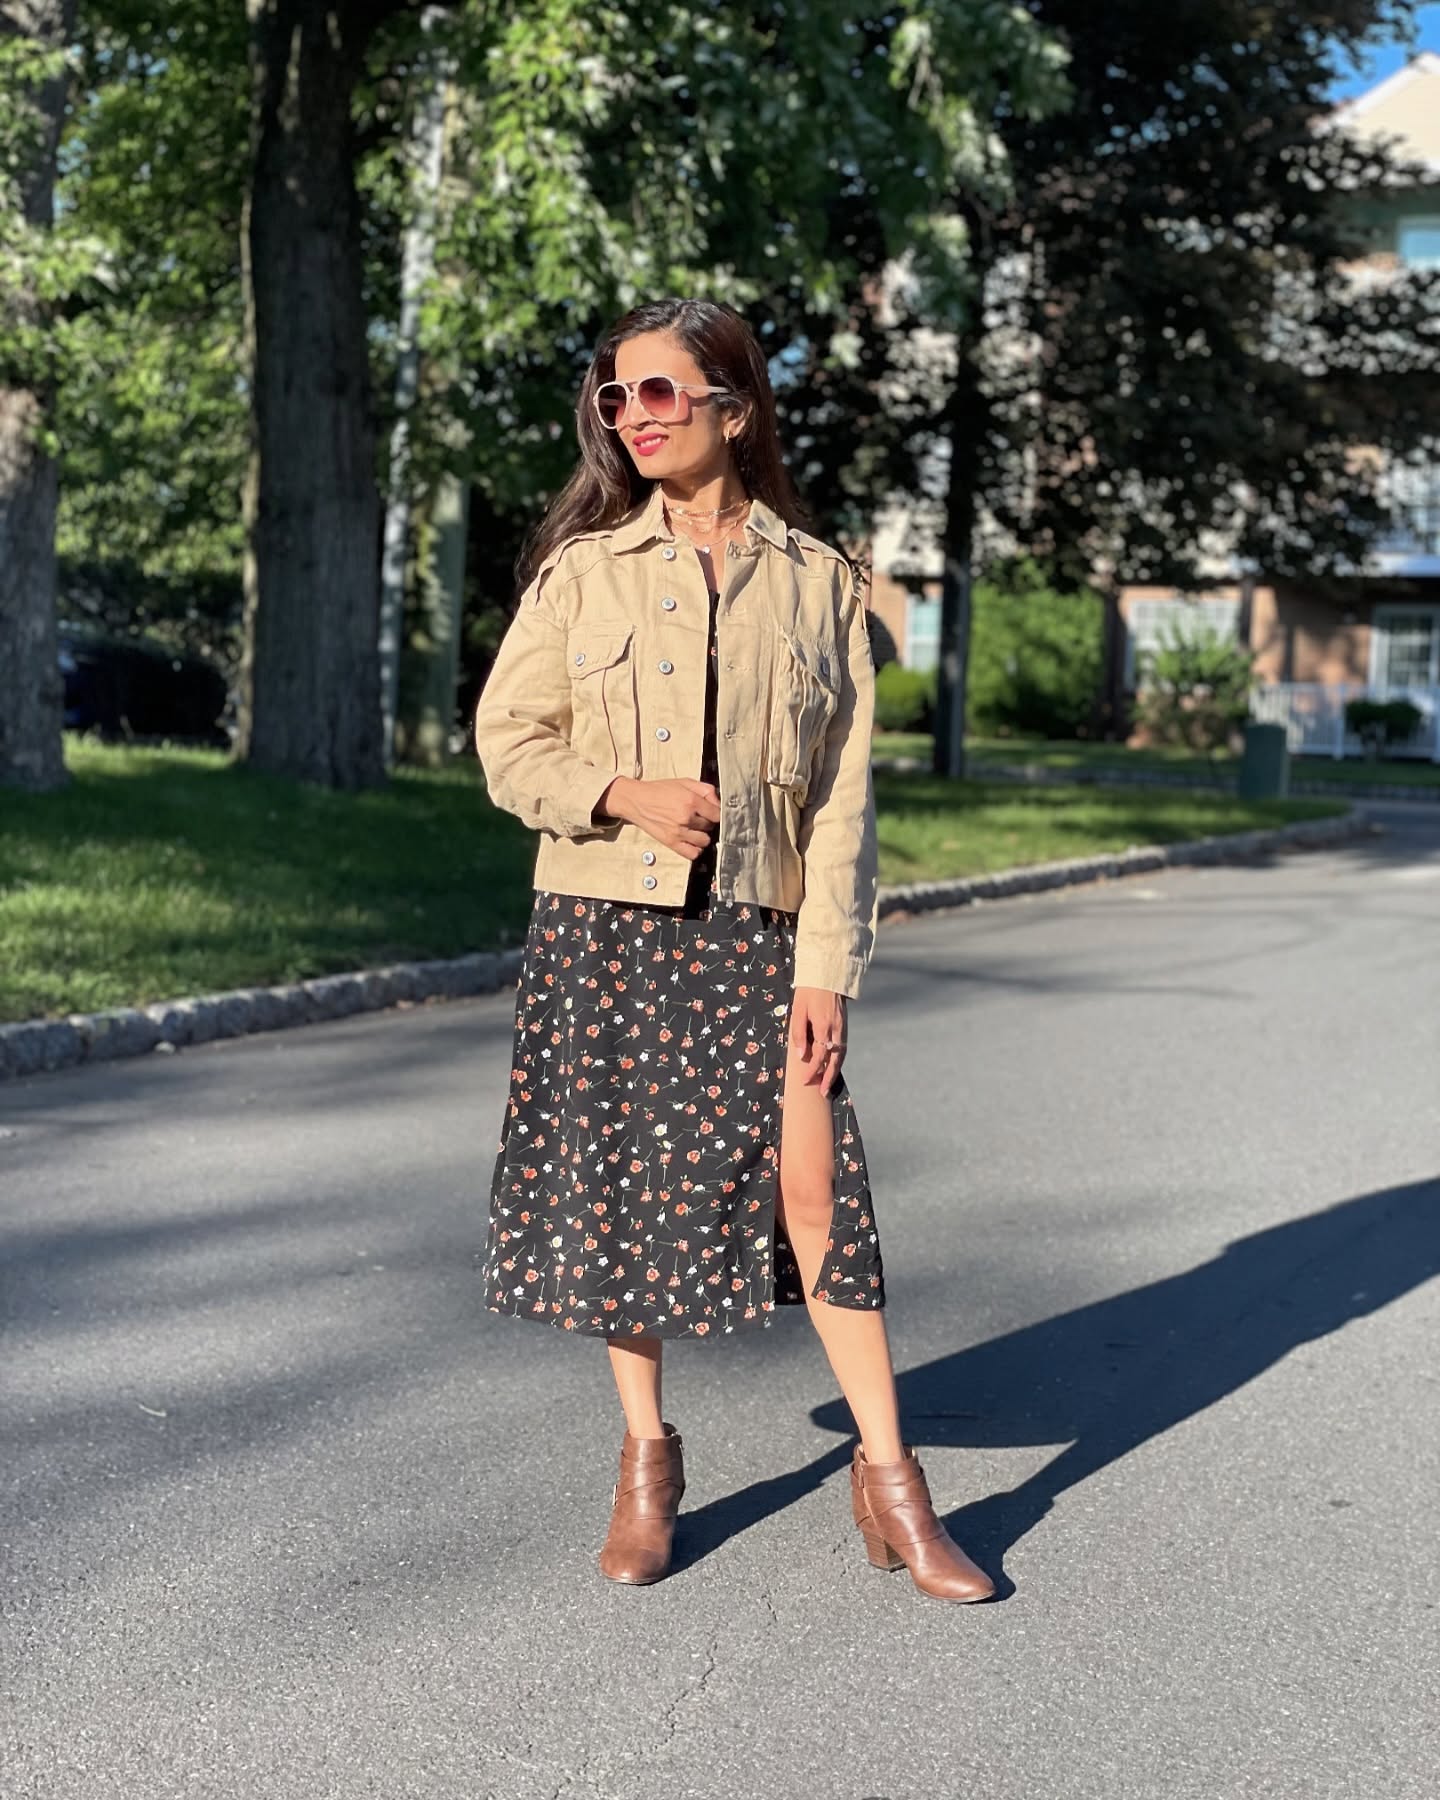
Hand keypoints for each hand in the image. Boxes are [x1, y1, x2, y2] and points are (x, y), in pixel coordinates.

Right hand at [598, 776, 721, 860]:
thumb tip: (719, 802)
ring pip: (704, 841)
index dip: (717, 813)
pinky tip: (691, 840)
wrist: (635, 800)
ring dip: (702, 836)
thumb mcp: (684, 782)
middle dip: (707, 822)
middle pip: (710, 827)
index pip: (717, 814)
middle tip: (698, 817)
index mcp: (691, 800)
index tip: (713, 813)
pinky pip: (693, 853)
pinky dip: (695, 849)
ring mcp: (678, 832)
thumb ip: (705, 789)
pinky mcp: (671, 843)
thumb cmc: (659, 790)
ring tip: (694, 829)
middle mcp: (686, 817)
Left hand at [789, 986, 846, 1095]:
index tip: (804, 1081)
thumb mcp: (798, 1010)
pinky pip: (843, 1047)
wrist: (827, 974)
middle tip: (823, 1093)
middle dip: (828, 1078)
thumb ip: (798, 1033)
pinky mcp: (844, 1024)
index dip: (811, 1070)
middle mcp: (836, 1029)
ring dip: (835, 1071)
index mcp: (823, 1026)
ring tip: (828, 1085)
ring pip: (841, 1054)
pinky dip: (839, 1060)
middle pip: (834, 1059)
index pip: (819, 1055)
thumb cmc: (808, 991)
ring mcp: (842, 1027)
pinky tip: (834, 1066)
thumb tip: (800, 1055)